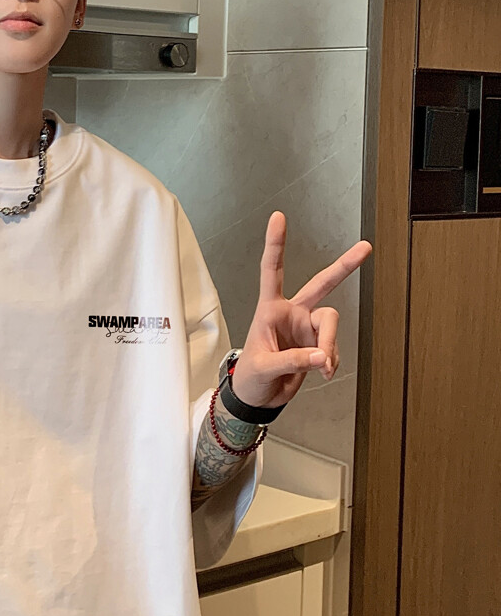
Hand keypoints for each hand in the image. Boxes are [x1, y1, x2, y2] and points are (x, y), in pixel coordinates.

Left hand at [230, 211, 372, 409]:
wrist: (258, 397)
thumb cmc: (250, 377)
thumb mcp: (264, 367)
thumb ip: (293, 360)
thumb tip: (322, 357)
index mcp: (269, 310)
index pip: (272, 270)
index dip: (276, 244)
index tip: (278, 218)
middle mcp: (291, 313)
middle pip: (321, 284)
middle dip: (343, 267)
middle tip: (365, 248)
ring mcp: (306, 328)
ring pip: (331, 323)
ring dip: (330, 344)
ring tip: (322, 366)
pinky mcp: (317, 345)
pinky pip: (333, 347)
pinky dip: (331, 361)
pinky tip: (323, 371)